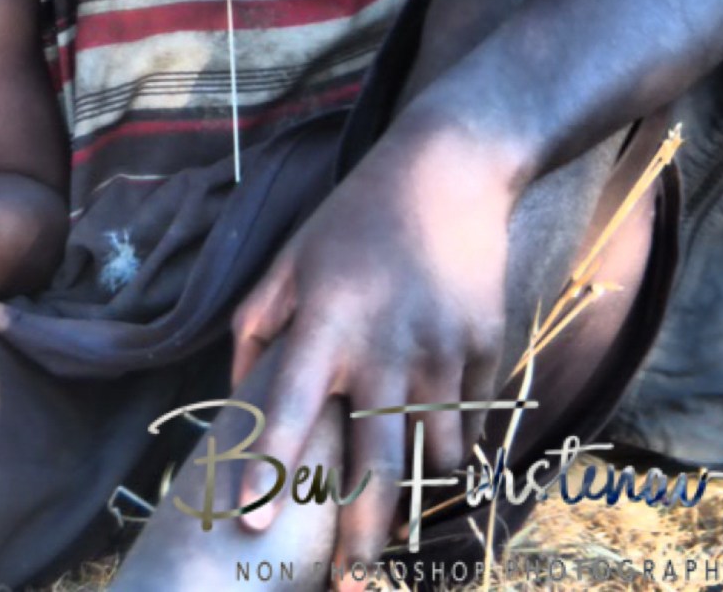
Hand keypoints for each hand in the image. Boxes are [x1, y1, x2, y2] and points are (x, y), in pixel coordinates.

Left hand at [230, 123, 515, 571]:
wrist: (449, 171)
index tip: (246, 519)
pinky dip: (454, 449)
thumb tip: (238, 393)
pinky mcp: (484, 349)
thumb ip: (258, 324)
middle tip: (349, 584)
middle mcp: (384, 344)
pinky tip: (441, 465)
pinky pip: (469, 422)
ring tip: (396, 529)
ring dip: (416, 496)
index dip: (267, 466)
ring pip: (433, 456)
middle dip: (362, 533)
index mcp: (326, 319)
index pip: (289, 406)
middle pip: (375, 461)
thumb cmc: (356, 216)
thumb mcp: (293, 257)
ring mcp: (442, 351)